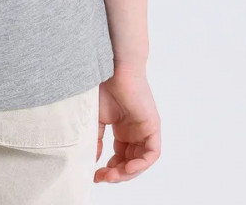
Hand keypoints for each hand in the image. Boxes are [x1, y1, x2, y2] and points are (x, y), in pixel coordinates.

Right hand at [94, 63, 160, 182]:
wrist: (112, 68)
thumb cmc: (103, 86)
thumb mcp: (96, 119)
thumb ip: (96, 140)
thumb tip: (93, 162)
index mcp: (123, 129)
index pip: (120, 157)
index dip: (109, 169)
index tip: (95, 175)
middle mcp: (136, 131)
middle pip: (131, 162)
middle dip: (117, 174)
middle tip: (102, 177)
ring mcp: (145, 128)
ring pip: (142, 160)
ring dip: (128, 172)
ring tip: (112, 175)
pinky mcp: (153, 125)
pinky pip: (152, 153)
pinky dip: (141, 164)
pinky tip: (127, 168)